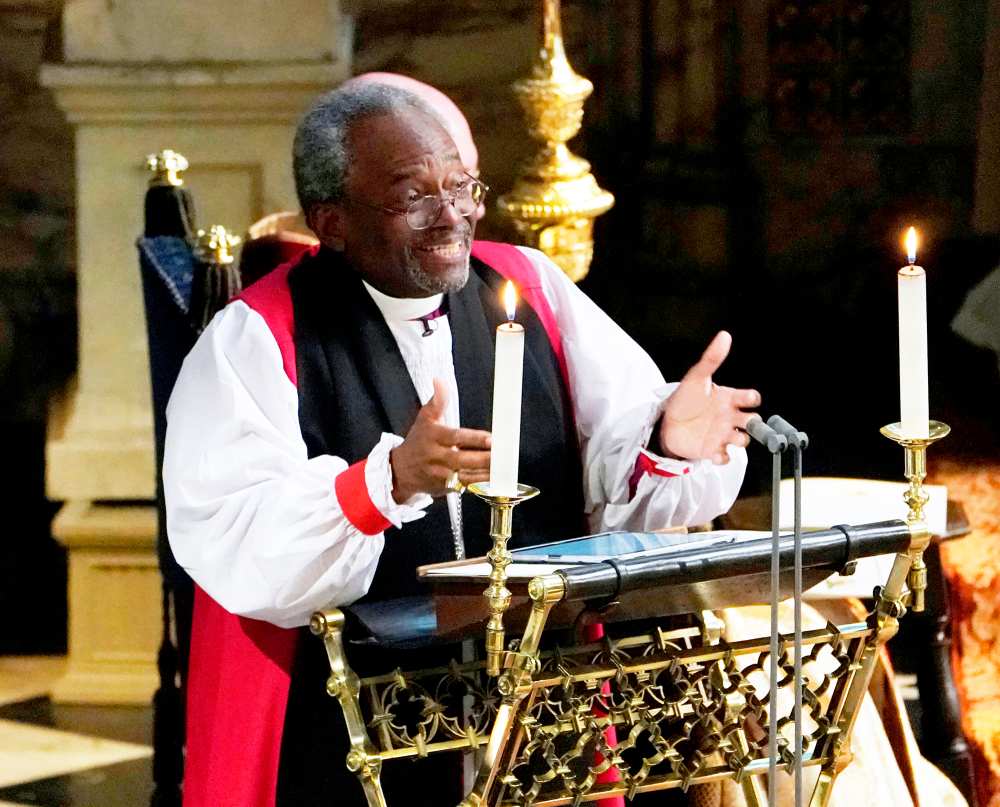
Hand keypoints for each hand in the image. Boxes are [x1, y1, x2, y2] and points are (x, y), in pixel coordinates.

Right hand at [390, 378, 491, 501]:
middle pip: (462, 459)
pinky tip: (494, 478)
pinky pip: (466, 487)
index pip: (455, 437)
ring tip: (503, 467)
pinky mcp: (446, 488)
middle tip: (503, 455)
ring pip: (466, 476)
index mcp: (433, 437)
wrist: (401, 471)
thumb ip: (437, 401)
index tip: (491, 439)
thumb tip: (440, 381)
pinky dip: (481, 484)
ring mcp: (441, 475)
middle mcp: (436, 457)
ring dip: (486, 473)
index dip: (474, 439)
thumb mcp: (425, 419)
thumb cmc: (417, 442)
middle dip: (485, 458)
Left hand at [660, 331, 760, 463]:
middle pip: (754, 422)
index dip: (752, 398)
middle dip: (753, 423)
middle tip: (745, 421)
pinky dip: (723, 457)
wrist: (666, 421)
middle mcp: (730, 417)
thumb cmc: (684, 398)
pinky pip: (726, 457)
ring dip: (739, 439)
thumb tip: (724, 336)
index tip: (745, 398)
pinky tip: (715, 452)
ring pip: (742, 440)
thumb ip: (711, 358)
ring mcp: (722, 434)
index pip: (752, 398)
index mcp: (729, 398)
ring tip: (728, 435)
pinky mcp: (712, 450)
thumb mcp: (697, 377)